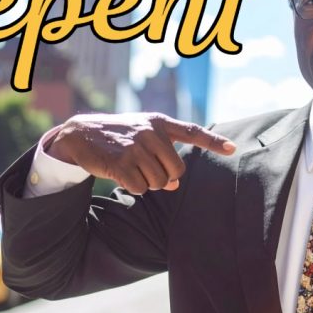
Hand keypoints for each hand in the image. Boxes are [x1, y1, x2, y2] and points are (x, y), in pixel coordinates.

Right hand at [43, 112, 235, 194]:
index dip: (213, 141)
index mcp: (159, 123)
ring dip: (147, 182)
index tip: (232, 148)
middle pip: (176, 170)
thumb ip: (162, 156)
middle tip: (145, 168)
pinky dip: (133, 187)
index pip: (192, 132)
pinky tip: (121, 174)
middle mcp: (151, 133)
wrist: (80, 133)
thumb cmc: (117, 137)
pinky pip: (140, 189)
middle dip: (163, 177)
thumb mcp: (141, 138)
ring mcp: (137, 147)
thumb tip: (174, 185)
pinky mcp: (122, 163)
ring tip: (131, 168)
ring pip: (159, 182)